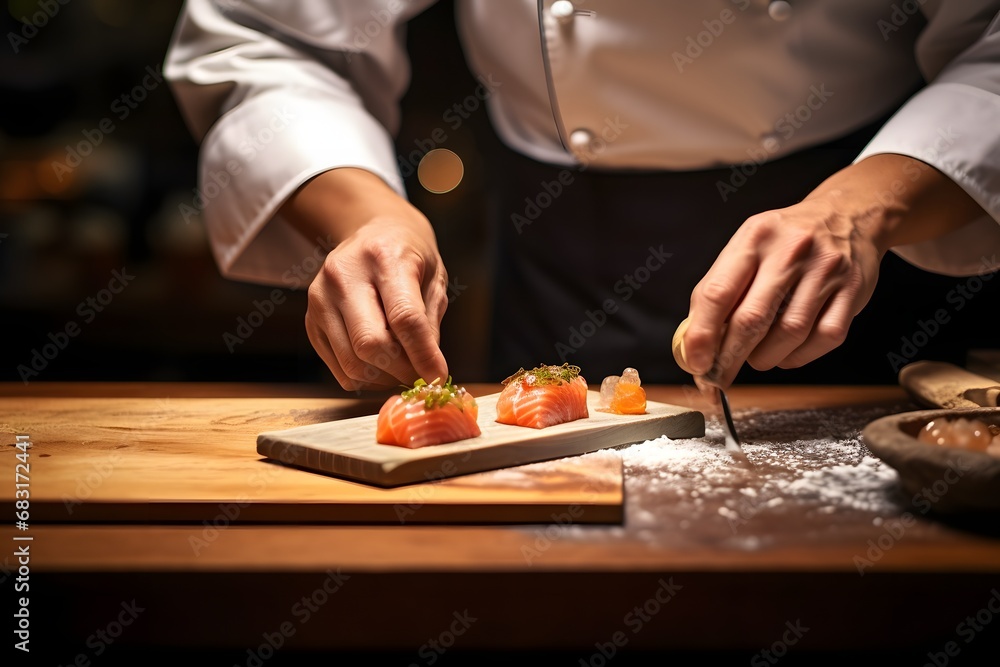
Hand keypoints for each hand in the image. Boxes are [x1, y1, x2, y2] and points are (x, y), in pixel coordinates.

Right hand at [281, 169, 449, 390]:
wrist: (373, 233)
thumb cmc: (410, 257)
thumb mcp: (434, 279)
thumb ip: (429, 325)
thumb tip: (429, 372)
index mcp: (384, 258)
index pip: (403, 317)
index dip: (422, 355)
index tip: (437, 377)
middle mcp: (344, 275)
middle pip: (370, 344)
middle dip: (401, 369)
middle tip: (419, 373)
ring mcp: (320, 298)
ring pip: (351, 362)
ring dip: (383, 377)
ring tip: (401, 369)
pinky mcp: (310, 320)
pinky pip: (338, 367)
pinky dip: (364, 377)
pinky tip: (380, 365)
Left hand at [681, 154, 986, 389]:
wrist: (846, 215)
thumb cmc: (785, 240)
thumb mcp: (747, 245)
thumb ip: (721, 286)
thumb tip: (697, 340)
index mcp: (754, 238)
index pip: (717, 293)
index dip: (702, 335)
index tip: (696, 360)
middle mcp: (790, 251)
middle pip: (752, 319)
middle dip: (730, 356)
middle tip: (720, 375)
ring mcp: (825, 271)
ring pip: (789, 333)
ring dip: (766, 357)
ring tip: (757, 358)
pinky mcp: (852, 290)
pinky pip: (824, 338)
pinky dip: (799, 356)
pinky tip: (787, 353)